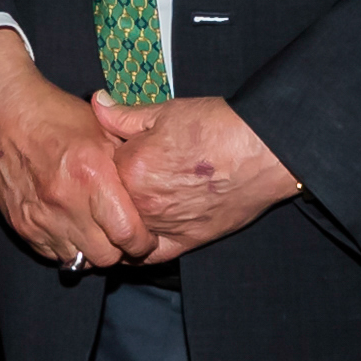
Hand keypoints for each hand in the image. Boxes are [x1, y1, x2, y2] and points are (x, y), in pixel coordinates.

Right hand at [0, 27, 150, 269]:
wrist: (2, 112)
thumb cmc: (53, 115)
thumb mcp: (101, 128)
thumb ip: (127, 161)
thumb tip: (149, 187)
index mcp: (92, 176)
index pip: (127, 234)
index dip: (142, 243)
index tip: (145, 238)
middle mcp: (66, 202)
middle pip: (106, 256)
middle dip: (119, 251)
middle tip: (121, 237)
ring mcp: (41, 217)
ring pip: (78, 261)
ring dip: (91, 251)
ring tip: (95, 232)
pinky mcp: (22, 225)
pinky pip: (52, 255)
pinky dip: (66, 247)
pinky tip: (71, 228)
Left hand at [93, 92, 299, 263]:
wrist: (263, 150)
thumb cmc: (218, 128)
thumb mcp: (166, 111)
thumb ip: (125, 115)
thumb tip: (98, 104)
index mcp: (130, 167)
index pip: (101, 170)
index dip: (109, 160)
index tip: (120, 154)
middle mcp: (141, 202)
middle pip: (110, 203)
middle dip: (113, 191)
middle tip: (130, 177)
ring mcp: (163, 226)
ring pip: (125, 231)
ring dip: (121, 221)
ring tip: (126, 208)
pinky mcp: (186, 242)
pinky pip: (150, 256)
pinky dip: (138, 251)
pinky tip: (133, 243)